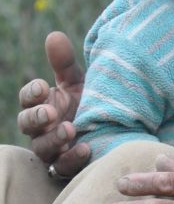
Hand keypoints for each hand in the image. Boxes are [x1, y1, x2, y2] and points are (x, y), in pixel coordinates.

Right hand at [17, 31, 90, 175]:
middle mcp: (42, 128)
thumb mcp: (79, 82)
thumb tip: (54, 35)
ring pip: (43, 148)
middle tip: (50, 112)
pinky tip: (86, 149)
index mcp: (42, 104)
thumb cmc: (89, 102)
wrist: (116, 129)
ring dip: (54, 139)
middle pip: (27, 125)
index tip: (43, 87)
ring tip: (70, 129)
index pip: (28, 98)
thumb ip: (65, 63)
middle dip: (36, 117)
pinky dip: (72, 160)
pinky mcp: (67, 167)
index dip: (32, 93)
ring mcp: (53, 149)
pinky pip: (63, 168)